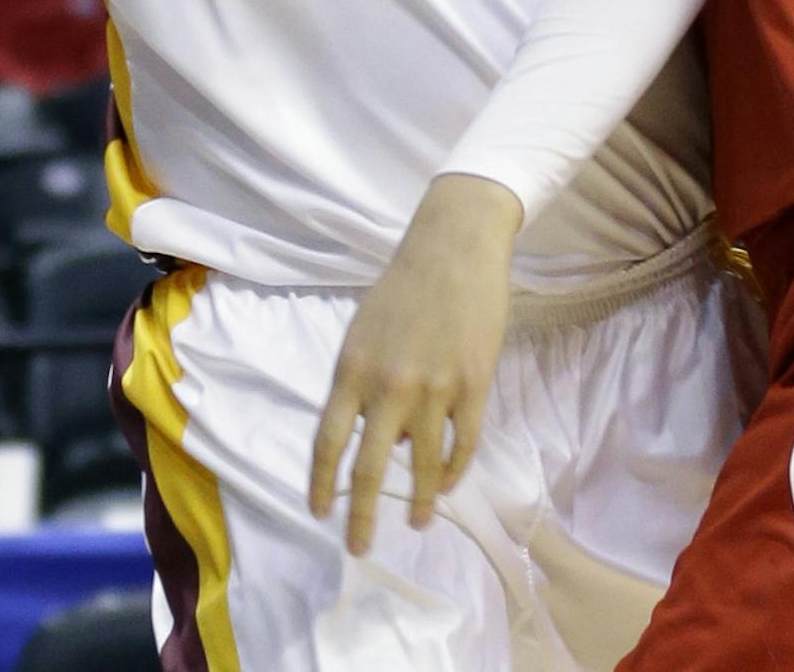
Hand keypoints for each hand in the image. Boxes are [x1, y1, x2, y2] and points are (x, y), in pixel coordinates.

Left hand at [308, 175, 521, 555]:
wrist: (453, 245)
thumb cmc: (404, 285)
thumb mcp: (364, 331)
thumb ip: (361, 382)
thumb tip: (371, 435)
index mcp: (352, 368)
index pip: (327, 440)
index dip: (322, 483)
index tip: (320, 513)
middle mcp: (388, 385)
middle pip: (370, 468)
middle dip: (362, 516)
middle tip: (359, 547)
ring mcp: (434, 388)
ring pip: (423, 466)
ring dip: (417, 502)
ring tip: (416, 522)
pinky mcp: (473, 385)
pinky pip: (462, 445)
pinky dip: (453, 472)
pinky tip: (445, 485)